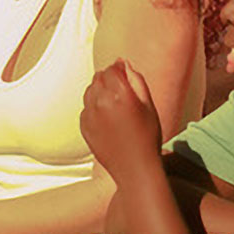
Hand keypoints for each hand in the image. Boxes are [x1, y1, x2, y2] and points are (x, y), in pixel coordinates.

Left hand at [80, 59, 162, 179]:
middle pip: (98, 77)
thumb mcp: (149, 106)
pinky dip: (94, 107)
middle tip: (120, 87)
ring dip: (99, 90)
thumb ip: (137, 81)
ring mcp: (90, 115)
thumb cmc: (147, 137)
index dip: (119, 68)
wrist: (134, 168)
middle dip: (108, 77)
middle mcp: (101, 102)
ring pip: (90, 91)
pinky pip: (86, 108)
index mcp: (120, 94)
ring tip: (115, 102)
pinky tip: (108, 117)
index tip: (123, 70)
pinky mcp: (84, 126)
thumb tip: (125, 64)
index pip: (112, 69)